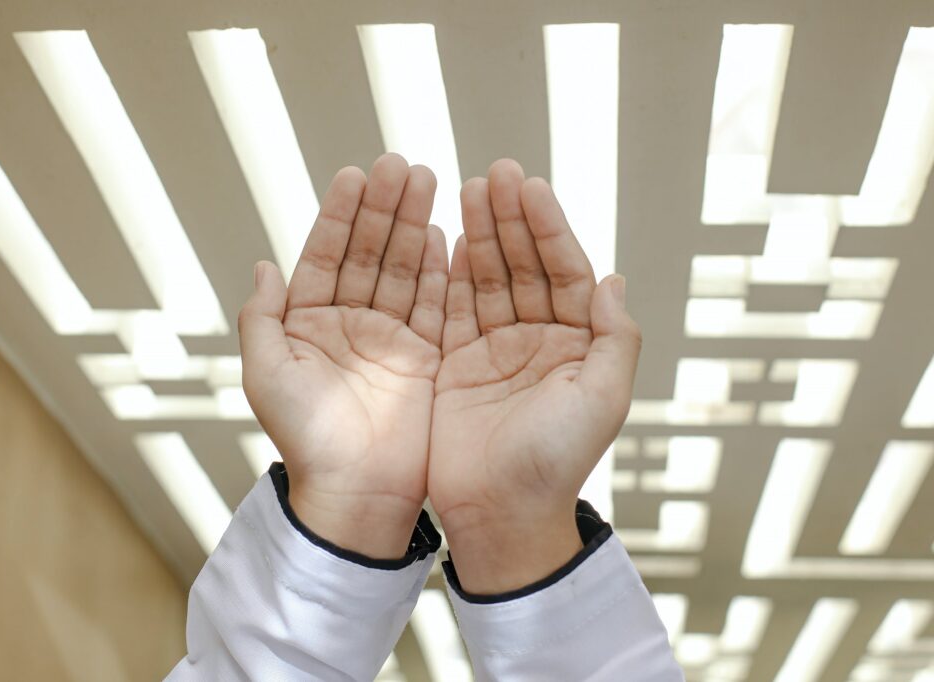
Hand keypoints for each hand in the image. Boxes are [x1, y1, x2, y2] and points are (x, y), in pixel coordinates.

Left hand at [238, 154, 447, 558]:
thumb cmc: (304, 436)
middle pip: (370, 254)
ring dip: (414, 226)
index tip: (355, 175)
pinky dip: (439, 270)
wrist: (355, 490)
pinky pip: (434, 305)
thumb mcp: (267, 372)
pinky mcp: (424, 358)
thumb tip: (263, 264)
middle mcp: (350, 325)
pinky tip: (444, 234)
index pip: (326, 256)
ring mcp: (390, 340)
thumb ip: (262, 317)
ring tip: (428, 181)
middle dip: (384, 209)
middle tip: (401, 164)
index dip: (340, 216)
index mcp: (309, 324)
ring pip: (403, 270)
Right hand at [429, 160, 641, 592]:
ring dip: (479, 234)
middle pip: (524, 266)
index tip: (528, 186)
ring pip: (486, 279)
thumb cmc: (557, 460)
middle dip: (510, 219)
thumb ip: (616, 337)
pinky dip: (446, 273)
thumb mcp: (603, 398)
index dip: (548, 228)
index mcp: (578, 344)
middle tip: (494, 172)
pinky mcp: (457, 364)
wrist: (501, 512)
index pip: (565, 271)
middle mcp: (538, 340)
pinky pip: (451, 308)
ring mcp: (496, 350)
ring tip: (468, 188)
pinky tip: (442, 236)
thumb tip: (613, 277)